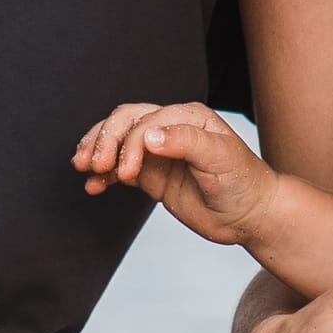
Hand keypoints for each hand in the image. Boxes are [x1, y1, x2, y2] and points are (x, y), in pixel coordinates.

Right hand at [74, 101, 276, 245]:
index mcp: (186, 116)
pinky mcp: (151, 174)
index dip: (130, 143)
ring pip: (116, 141)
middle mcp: (169, 128)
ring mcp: (158, 152)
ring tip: (82, 168)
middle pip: (124, 121)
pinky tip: (93, 186)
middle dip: (104, 139)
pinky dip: (103, 175)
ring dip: (96, 151)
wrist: (250, 215)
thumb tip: (148, 135)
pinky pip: (119, 169)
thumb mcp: (221, 158)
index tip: (127, 172)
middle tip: (92, 164)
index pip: (145, 120)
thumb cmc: (242, 182)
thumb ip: (185, 142)